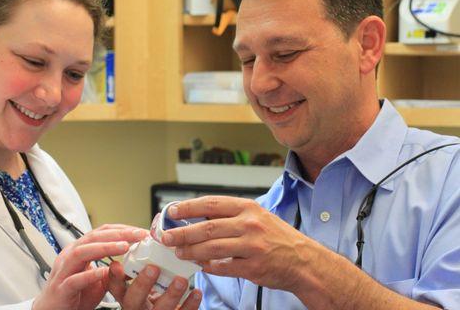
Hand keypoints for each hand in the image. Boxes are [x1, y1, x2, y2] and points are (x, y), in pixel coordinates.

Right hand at [33, 224, 146, 309]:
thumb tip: (135, 263)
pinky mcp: (61, 289)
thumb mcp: (99, 280)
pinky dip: (89, 274)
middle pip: (93, 237)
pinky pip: (75, 279)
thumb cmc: (75, 294)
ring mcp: (64, 271)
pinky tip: (103, 271)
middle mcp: (70, 256)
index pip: (101, 232)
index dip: (122, 229)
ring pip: (82, 252)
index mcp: (80, 250)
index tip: (141, 232)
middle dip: (118, 234)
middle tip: (138, 235)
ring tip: (124, 247)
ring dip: (104, 248)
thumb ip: (113, 270)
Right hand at [107, 261, 201, 309]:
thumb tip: (150, 236)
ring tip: (181, 280)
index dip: (114, 277)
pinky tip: (196, 292)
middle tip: (153, 268)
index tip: (116, 264)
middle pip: (134, 300)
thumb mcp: (144, 282)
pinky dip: (190, 304)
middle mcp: (138, 307)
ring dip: (171, 294)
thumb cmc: (154, 294)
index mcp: (128, 296)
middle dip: (142, 284)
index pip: (116, 288)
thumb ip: (143, 265)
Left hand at [161, 196, 317, 291]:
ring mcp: (252, 246)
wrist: (304, 261)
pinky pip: (223, 267)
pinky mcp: (253, 267)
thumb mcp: (256, 216)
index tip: (171, 211)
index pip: (211, 204)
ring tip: (179, 252)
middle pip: (207, 227)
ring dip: (191, 251)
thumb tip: (197, 216)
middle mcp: (250, 224)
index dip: (188, 207)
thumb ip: (230, 216)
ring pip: (211, 248)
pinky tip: (200, 266)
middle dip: (182, 232)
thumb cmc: (277, 237)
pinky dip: (209, 266)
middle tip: (166, 236)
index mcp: (248, 208)